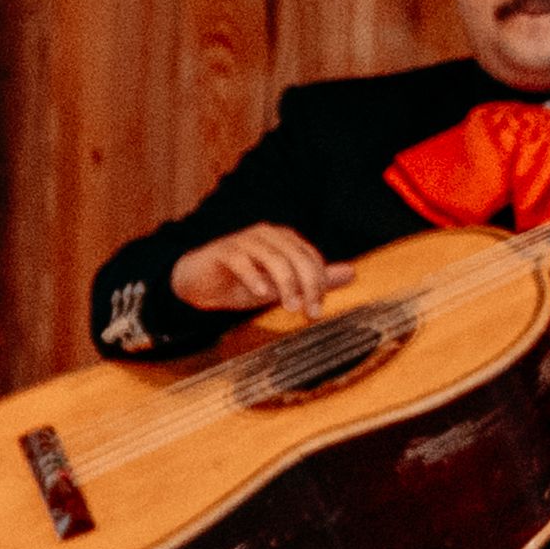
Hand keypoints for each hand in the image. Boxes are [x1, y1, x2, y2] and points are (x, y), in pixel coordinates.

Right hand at [173, 224, 335, 317]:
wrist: (198, 284)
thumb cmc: (241, 282)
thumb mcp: (282, 286)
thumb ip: (314, 279)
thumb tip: (351, 273)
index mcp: (285, 240)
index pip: (311, 258)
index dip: (319, 283)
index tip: (318, 309)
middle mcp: (268, 235)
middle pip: (297, 257)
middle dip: (308, 286)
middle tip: (310, 313)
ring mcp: (245, 242)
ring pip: (274, 258)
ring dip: (286, 285)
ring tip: (289, 308)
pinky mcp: (224, 252)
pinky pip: (243, 261)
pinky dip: (254, 277)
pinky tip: (259, 294)